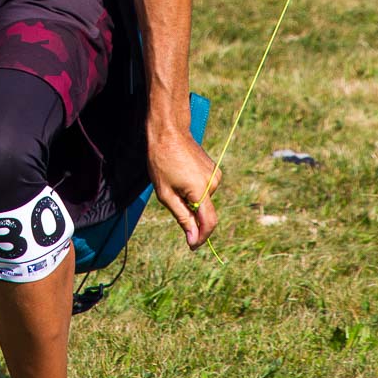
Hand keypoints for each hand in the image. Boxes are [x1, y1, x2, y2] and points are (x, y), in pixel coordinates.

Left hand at [147, 124, 220, 249]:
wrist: (168, 132)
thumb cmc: (162, 161)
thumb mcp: (166, 194)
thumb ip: (183, 218)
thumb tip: (193, 239)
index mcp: (201, 190)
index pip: (209, 223)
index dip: (201, 237)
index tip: (191, 245)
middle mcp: (213, 183)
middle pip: (204, 211)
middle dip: (190, 213)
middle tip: (171, 198)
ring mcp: (215, 175)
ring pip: (204, 200)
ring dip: (190, 199)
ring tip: (174, 182)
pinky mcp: (214, 170)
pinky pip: (204, 188)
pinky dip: (194, 190)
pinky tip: (181, 176)